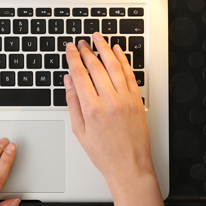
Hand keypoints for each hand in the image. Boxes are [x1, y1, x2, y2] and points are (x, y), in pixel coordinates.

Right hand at [64, 33, 153, 185]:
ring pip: (114, 66)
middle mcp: (110, 101)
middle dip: (86, 51)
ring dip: (105, 49)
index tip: (70, 48)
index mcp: (92, 109)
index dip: (73, 58)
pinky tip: (117, 51)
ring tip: (98, 38)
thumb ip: (73, 102)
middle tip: (81, 42)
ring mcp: (126, 99)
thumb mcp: (79, 130)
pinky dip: (123, 60)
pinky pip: (130, 74)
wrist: (129, 166)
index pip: (80, 75)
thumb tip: (68, 82)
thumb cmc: (104, 153)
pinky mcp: (137, 100)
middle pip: (96, 67)